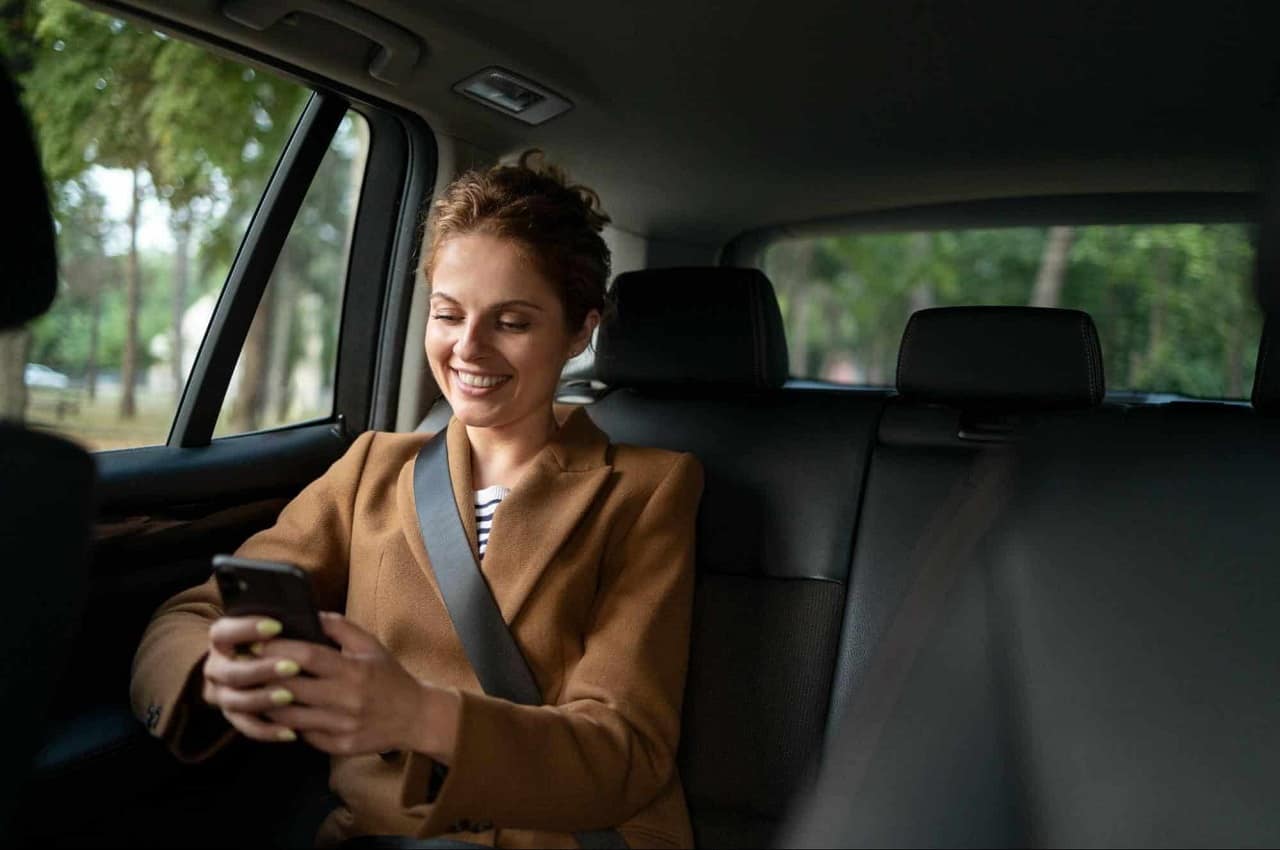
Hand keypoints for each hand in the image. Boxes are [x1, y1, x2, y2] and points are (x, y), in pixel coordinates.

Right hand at [201, 615, 301, 742]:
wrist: (250, 668)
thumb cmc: (273, 641)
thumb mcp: (274, 630)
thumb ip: (286, 623)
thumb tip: (314, 617)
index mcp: (221, 640)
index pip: (223, 632)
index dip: (247, 629)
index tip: (277, 626)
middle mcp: (215, 668)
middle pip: (231, 672)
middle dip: (262, 669)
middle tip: (293, 666)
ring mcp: (222, 694)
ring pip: (237, 701)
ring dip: (262, 699)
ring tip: (290, 697)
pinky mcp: (234, 717)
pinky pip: (247, 727)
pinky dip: (267, 730)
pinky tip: (291, 732)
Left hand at [258, 612, 459, 758]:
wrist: (415, 717)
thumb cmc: (389, 677)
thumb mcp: (371, 645)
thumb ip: (340, 627)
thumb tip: (308, 613)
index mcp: (354, 670)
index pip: (307, 656)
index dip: (277, 648)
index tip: (256, 642)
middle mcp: (346, 699)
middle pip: (291, 688)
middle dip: (262, 676)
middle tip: (243, 667)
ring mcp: (342, 726)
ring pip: (290, 718)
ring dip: (267, 705)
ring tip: (253, 692)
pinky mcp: (339, 747)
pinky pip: (303, 736)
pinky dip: (287, 725)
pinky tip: (277, 714)